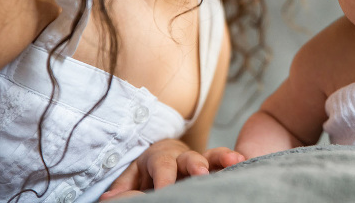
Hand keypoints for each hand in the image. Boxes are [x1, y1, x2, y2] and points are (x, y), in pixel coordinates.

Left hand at [100, 139, 243, 199]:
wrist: (163, 157)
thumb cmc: (146, 171)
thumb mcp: (131, 177)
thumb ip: (123, 187)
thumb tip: (108, 200)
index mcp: (160, 157)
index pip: (162, 166)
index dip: (164, 178)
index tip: (164, 191)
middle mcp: (182, 156)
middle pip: (189, 157)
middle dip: (195, 164)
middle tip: (200, 172)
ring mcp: (200, 160)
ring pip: (212, 156)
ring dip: (222, 158)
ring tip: (235, 161)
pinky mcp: (213, 166)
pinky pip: (224, 163)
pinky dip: (234, 161)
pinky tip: (246, 162)